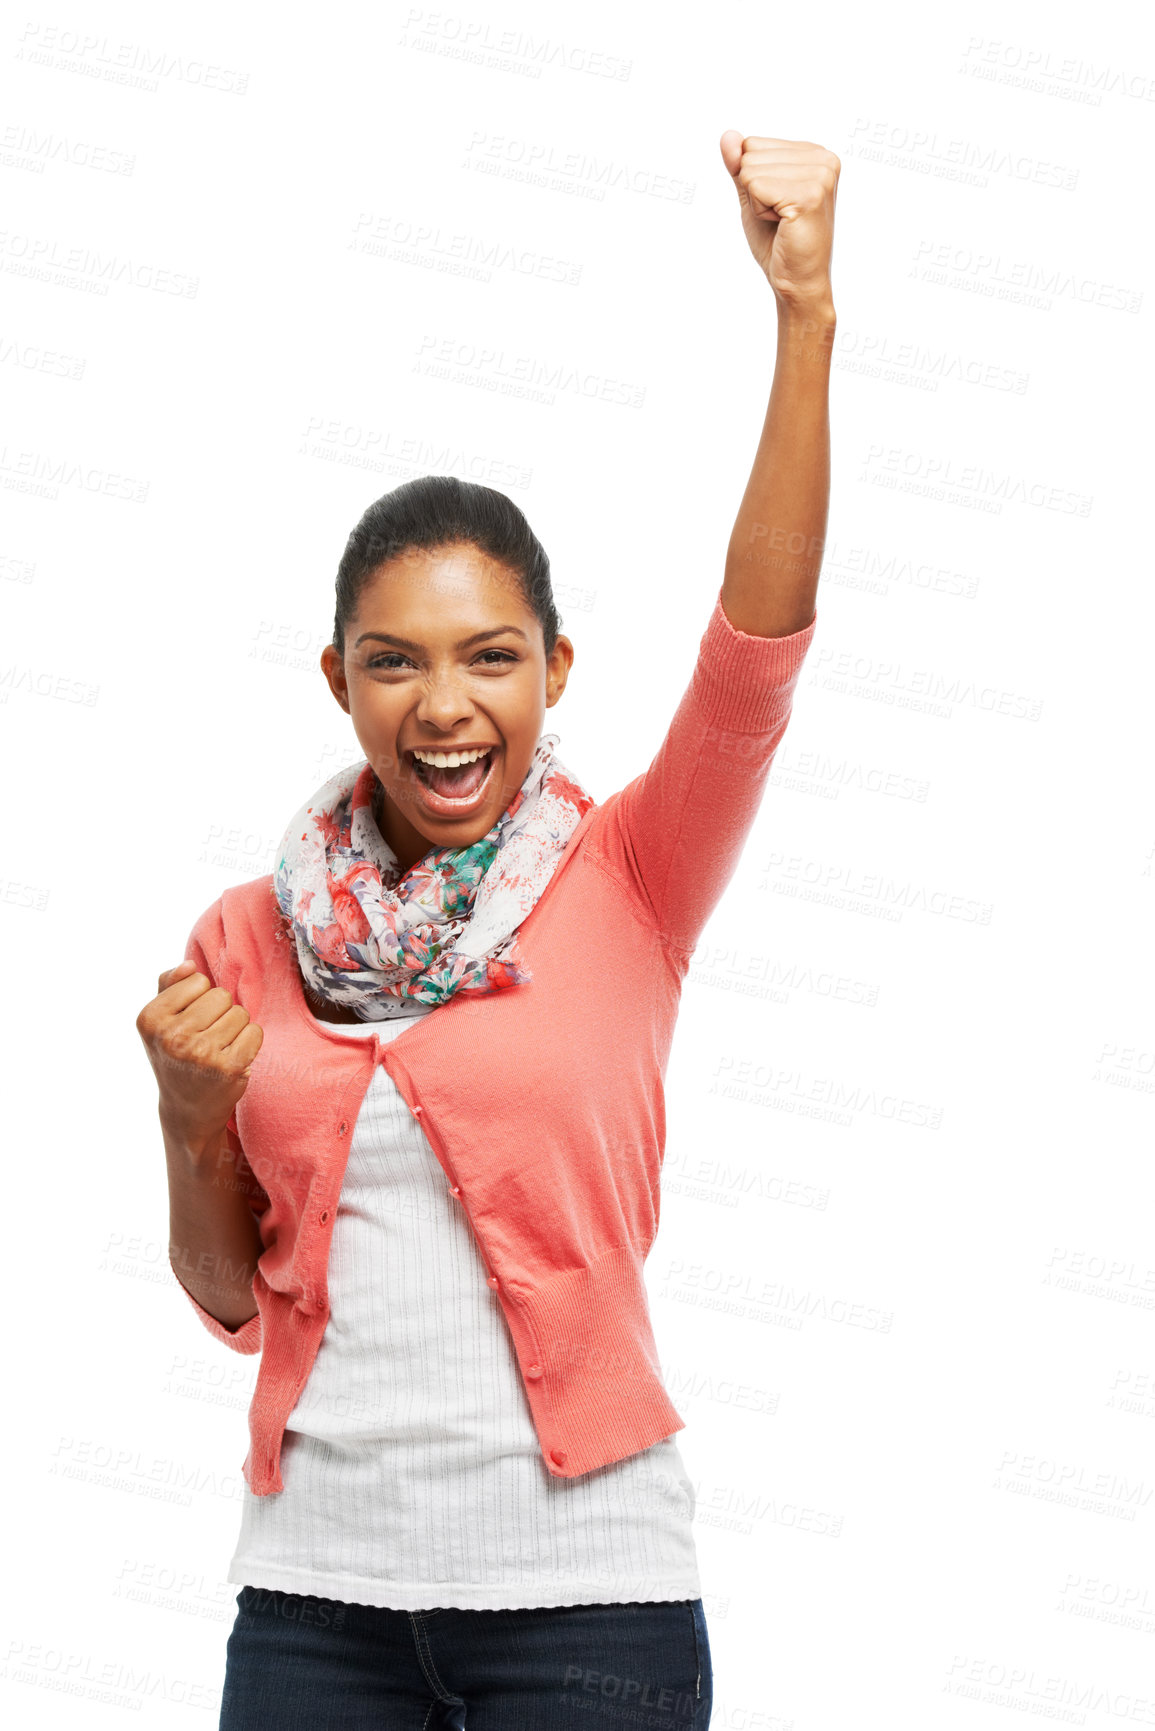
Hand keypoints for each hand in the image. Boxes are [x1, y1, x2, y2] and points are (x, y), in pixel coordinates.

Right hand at [137, 959, 262, 1152]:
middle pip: (221, 995)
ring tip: (218, 1048)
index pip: (197, 980)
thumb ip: (169, 985)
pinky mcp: (229, 1068)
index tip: (188, 1021)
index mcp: (150, 1019)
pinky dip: (249, 1042)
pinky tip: (233, 1057)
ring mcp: (201, 1053)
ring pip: (240, 1013)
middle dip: (219, 1012)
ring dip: (235, 1028)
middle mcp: (172, 1036)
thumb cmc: (175, 1055)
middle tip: (206, 1037)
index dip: (199, 998)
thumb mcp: (160, 1021)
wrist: (187, 1109)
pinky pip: (255, 1031)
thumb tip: (190, 965)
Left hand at [719, 132, 838, 308]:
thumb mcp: (753, 196)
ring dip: (757, 203)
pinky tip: (783, 225)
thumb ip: (740, 165)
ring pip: (750, 170)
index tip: (776, 205)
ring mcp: (820, 175)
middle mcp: (823, 158)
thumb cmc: (777, 242)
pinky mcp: (809, 194)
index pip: (753, 144)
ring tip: (782, 222)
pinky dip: (760, 211)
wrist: (796, 282)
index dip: (753, 180)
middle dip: (754, 192)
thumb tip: (727, 135)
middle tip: (779, 218)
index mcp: (814, 154)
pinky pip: (756, 186)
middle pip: (751, 154)